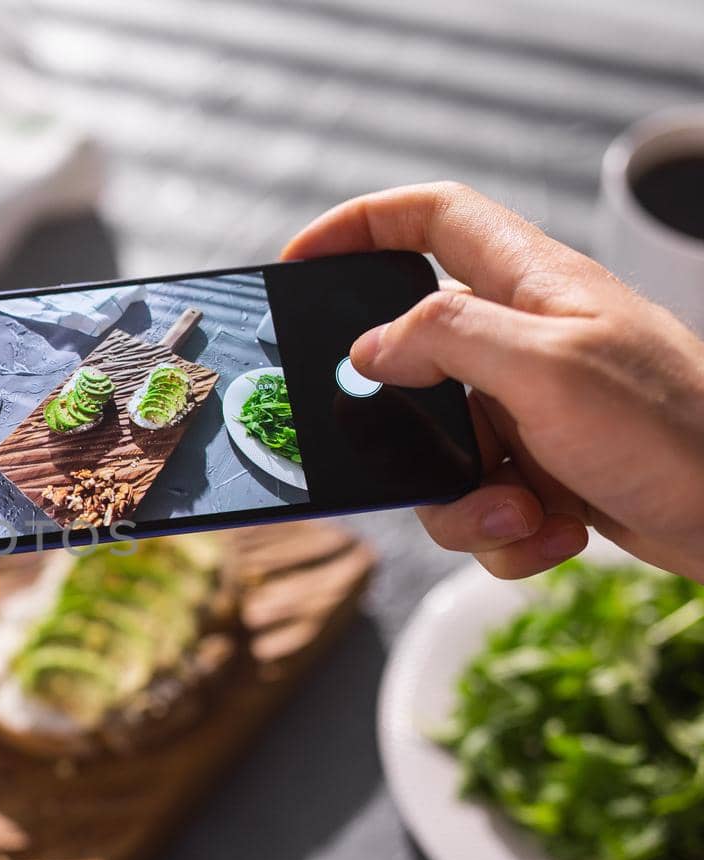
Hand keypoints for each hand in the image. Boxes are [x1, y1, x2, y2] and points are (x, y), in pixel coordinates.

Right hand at [284, 182, 703, 581]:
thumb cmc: (677, 430)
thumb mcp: (550, 369)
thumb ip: (448, 337)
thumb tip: (369, 349)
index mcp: (532, 286)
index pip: (433, 218)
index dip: (359, 226)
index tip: (300, 263)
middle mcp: (527, 342)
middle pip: (413, 359)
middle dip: (397, 422)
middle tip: (388, 450)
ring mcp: (535, 410)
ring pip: (438, 449)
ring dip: (462, 500)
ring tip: (522, 513)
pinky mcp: (546, 472)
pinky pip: (480, 503)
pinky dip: (504, 533)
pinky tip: (552, 534)